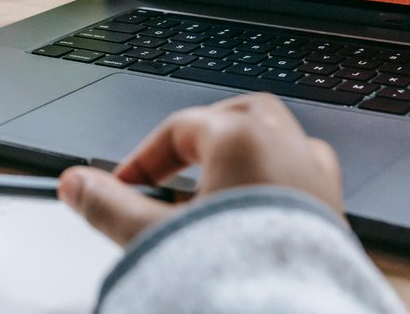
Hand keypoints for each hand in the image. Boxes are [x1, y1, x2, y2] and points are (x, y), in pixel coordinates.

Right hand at [57, 93, 343, 246]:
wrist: (293, 313)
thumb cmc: (238, 273)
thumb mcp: (154, 237)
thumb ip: (109, 205)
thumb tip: (75, 185)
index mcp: (243, 138)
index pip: (180, 127)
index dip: (144, 157)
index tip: (122, 185)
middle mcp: (286, 146)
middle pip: (237, 116)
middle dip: (204, 134)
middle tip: (176, 165)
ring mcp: (316, 176)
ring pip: (278, 139)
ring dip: (245, 152)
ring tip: (215, 186)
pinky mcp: (334, 210)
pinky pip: (304, 174)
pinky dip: (276, 180)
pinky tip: (257, 213)